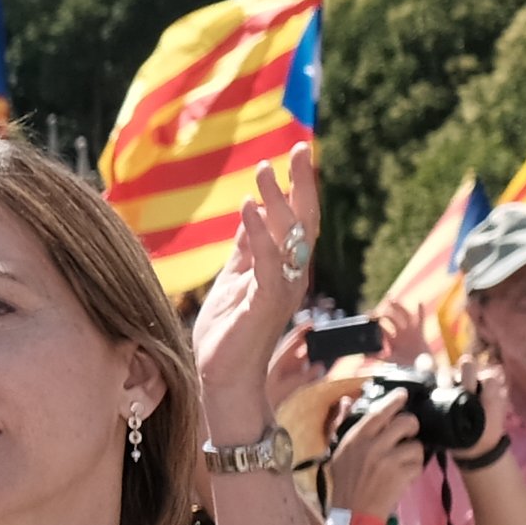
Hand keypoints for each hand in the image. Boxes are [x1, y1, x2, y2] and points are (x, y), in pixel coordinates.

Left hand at [193, 146, 325, 446]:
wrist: (222, 377)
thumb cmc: (229, 332)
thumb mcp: (237, 279)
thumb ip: (247, 249)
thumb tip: (251, 212)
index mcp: (285, 269)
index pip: (297, 220)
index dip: (298, 187)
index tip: (296, 154)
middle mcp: (291, 276)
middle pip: (303, 222)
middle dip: (302, 184)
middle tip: (300, 147)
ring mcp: (281, 290)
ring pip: (289, 238)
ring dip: (277, 202)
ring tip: (265, 171)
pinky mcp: (263, 304)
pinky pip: (265, 263)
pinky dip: (258, 235)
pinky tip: (247, 210)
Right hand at [322, 395, 424, 524]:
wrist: (354, 514)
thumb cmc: (345, 484)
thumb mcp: (338, 453)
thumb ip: (343, 425)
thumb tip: (348, 401)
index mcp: (355, 439)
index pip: (379, 412)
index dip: (394, 400)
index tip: (404, 394)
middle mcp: (372, 446)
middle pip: (406, 422)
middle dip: (412, 426)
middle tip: (408, 434)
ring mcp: (388, 461)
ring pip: (416, 445)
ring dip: (413, 453)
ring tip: (402, 462)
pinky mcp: (402, 475)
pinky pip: (419, 464)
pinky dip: (414, 470)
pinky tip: (402, 477)